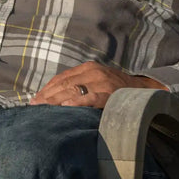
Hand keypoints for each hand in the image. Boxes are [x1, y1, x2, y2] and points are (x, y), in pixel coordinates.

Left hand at [29, 61, 166, 107]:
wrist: (146, 91)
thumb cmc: (117, 90)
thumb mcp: (97, 82)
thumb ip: (81, 85)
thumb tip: (57, 99)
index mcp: (88, 68)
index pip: (61, 78)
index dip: (47, 89)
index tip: (34, 100)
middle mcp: (93, 71)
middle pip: (63, 84)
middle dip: (46, 96)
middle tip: (33, 107)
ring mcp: (102, 81)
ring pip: (72, 90)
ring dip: (55, 101)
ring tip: (42, 109)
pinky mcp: (109, 93)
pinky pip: (89, 98)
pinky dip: (75, 103)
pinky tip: (64, 108)